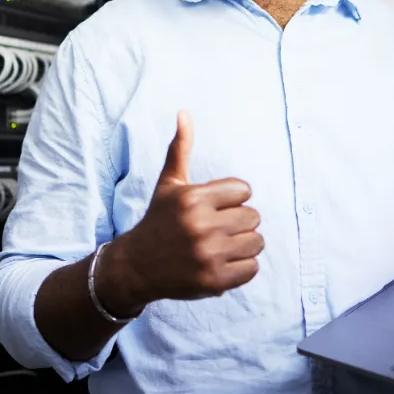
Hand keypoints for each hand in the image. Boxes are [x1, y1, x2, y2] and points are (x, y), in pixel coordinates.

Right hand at [116, 111, 263, 306]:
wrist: (136, 266)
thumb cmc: (158, 220)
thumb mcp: (169, 184)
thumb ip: (181, 148)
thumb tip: (184, 112)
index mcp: (194, 198)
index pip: (244, 190)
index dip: (233, 199)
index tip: (215, 207)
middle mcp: (201, 225)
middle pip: (254, 217)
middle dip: (239, 222)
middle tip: (218, 228)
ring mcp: (209, 255)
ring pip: (257, 242)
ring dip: (244, 245)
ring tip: (222, 246)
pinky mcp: (214, 281)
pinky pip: (252, 268)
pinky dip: (242, 267)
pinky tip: (222, 263)